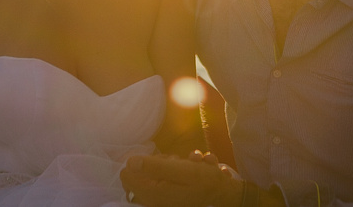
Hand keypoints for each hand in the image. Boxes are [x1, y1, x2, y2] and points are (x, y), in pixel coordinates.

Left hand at [120, 153, 242, 206]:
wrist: (225, 192)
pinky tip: (196, 165)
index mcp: (153, 193)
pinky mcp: (172, 191)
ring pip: (159, 168)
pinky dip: (182, 166)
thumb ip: (154, 166)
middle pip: (143, 170)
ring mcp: (164, 194)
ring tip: (193, 162)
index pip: (127, 176)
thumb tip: (130, 162)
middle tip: (178, 160)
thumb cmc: (204, 181)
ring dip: (176, 161)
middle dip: (161, 160)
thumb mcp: (181, 169)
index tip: (156, 156)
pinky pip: (169, 173)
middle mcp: (155, 196)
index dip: (136, 162)